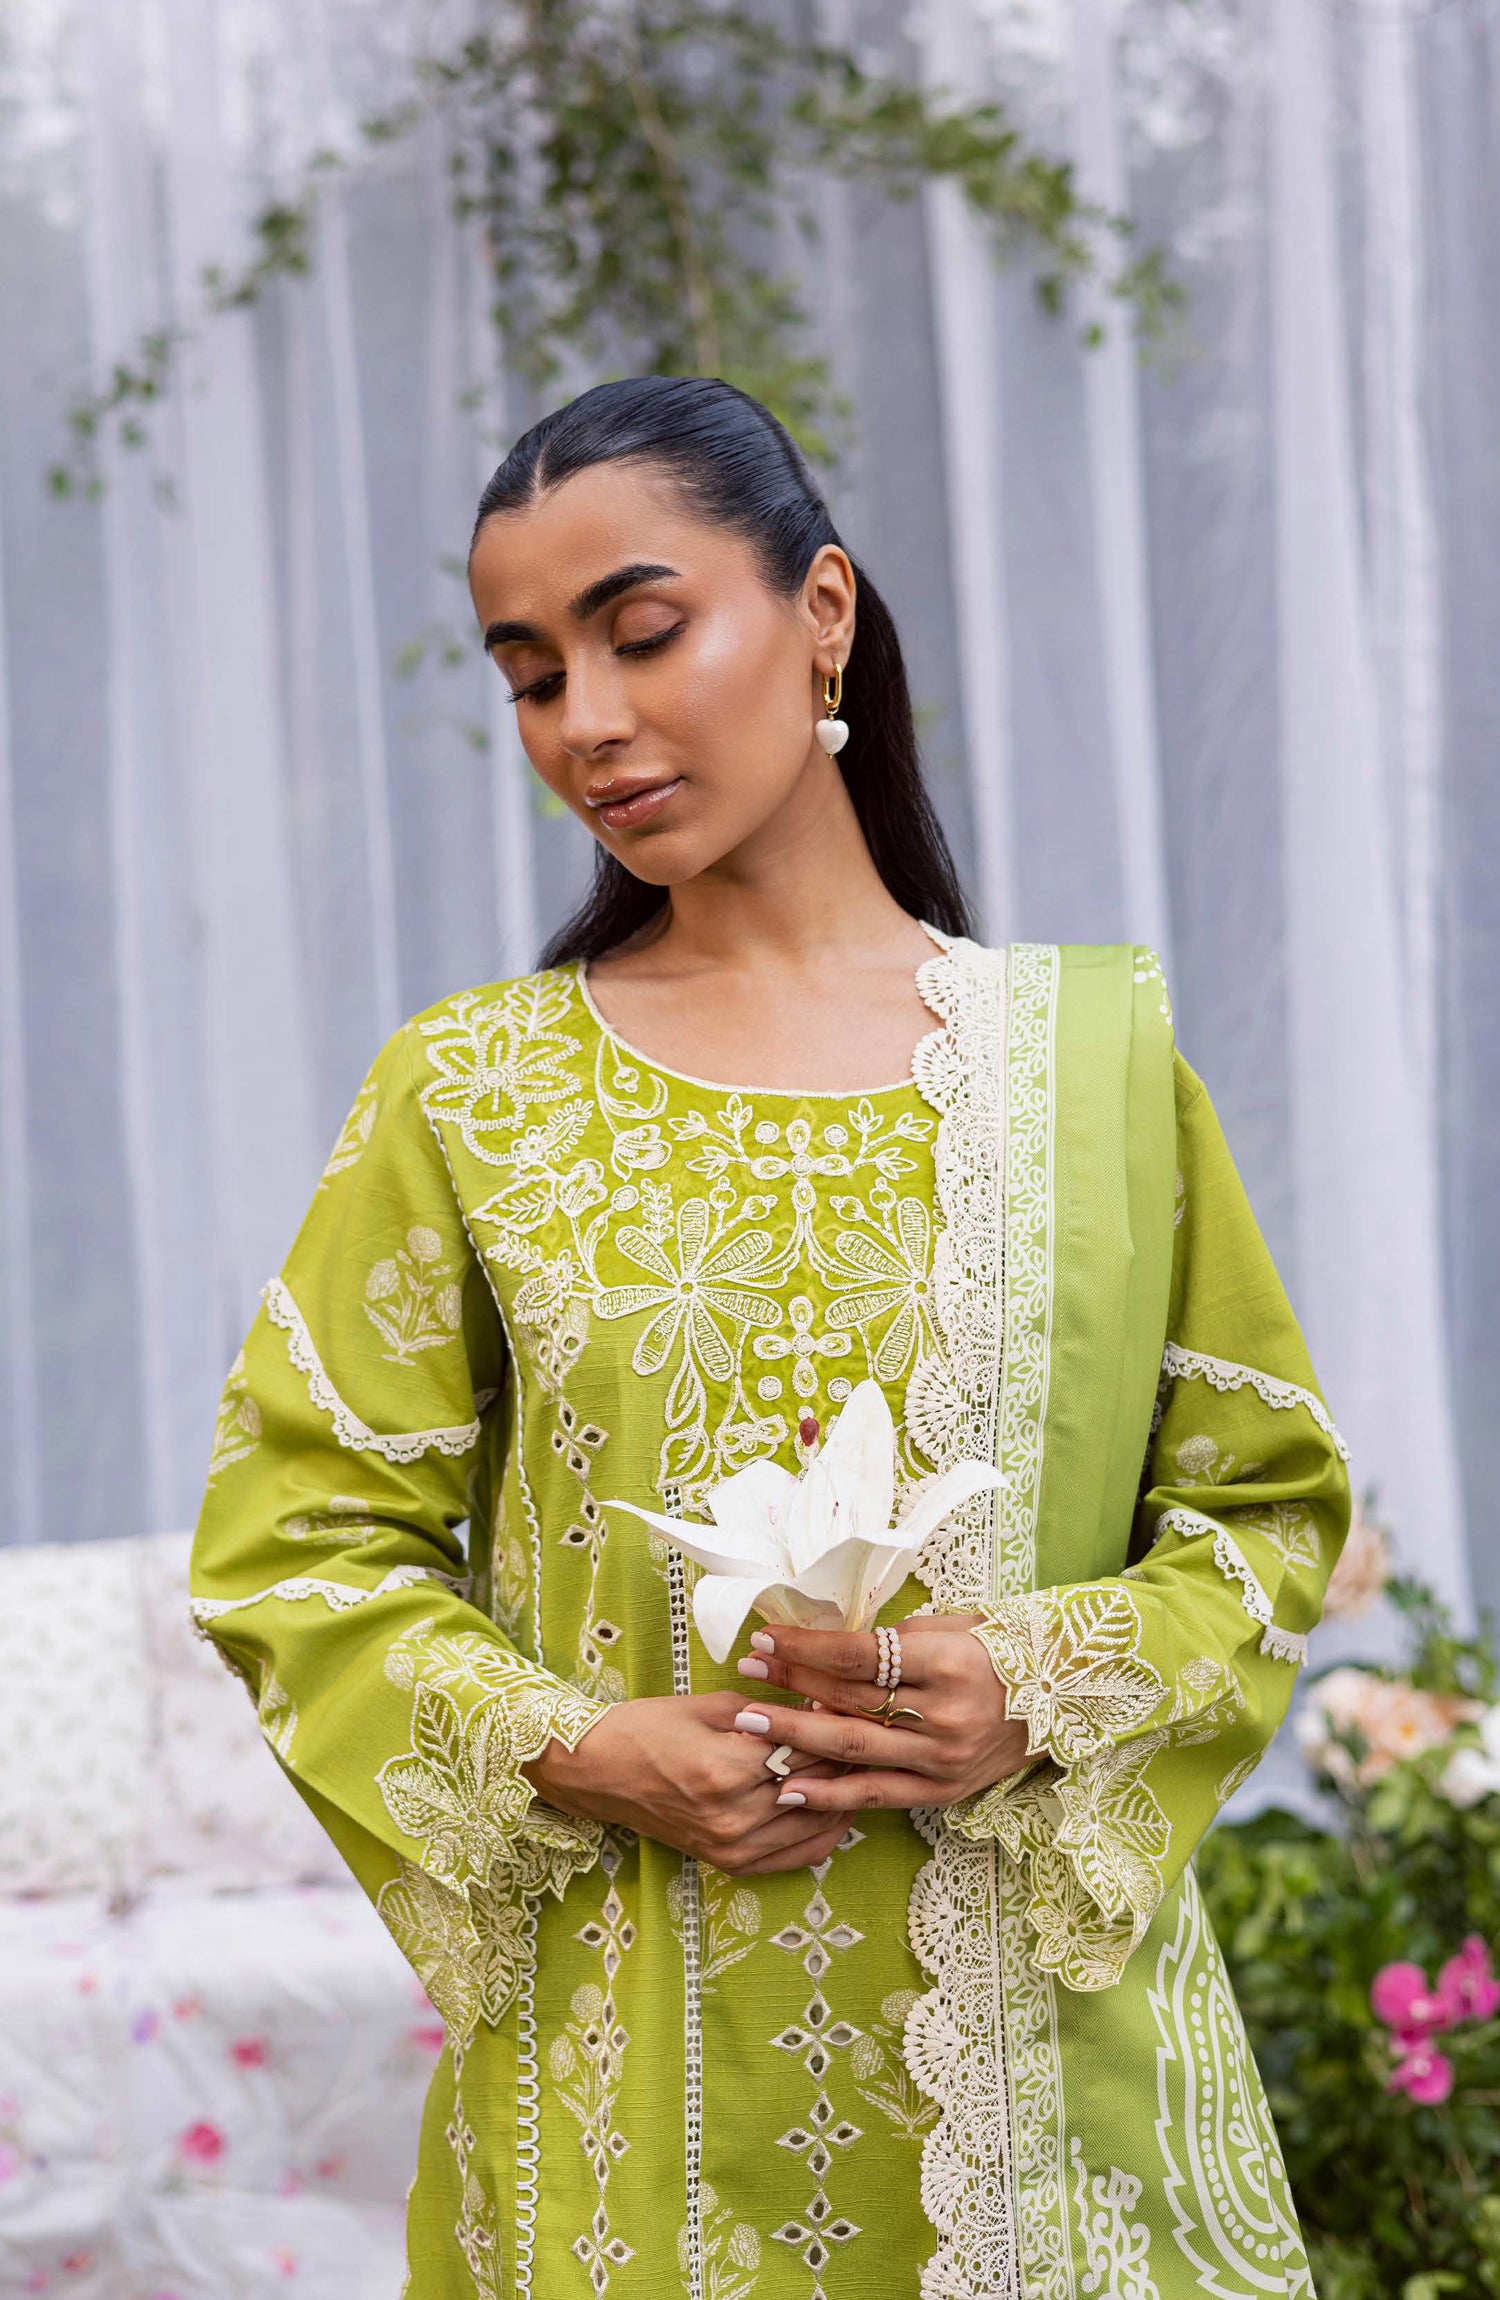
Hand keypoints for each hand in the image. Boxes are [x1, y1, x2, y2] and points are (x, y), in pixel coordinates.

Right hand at [522, 1691, 850, 1874]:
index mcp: (728, 1767)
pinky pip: (798, 1855)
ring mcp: (733, 1846)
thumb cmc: (647, 1727)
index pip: (807, 1747)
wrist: (597, 1772)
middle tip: (869, 1730)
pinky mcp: (730, 1864)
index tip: (858, 1705)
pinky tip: (841, 1808)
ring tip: (862, 1763)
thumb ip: (768, 1710)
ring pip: (816, 1819)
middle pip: (816, 1782)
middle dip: (845, 1754)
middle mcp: (735, 1815)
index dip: (835, 1725)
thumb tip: (821, 1706)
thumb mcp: (708, 1705)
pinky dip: (826, 1832)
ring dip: (843, 1791)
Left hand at [728, 1615, 1031, 1814]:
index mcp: (947, 1662)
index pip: (859, 1657)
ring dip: (797, 1736)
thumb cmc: (1000, 1650)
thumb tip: (827, 1650)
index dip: (806, 1648)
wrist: (1065, 1698)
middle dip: (789, 1685)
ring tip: (749, 1726)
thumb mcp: (954, 1626)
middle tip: (745, 1674)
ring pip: (856, 1749)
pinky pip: (877, 1795)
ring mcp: (944, 1759)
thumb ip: (895, 1641)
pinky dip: (831, 1792)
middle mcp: (945, 1714)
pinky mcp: (944, 1792)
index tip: (765, 1639)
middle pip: (850, 1702)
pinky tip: (789, 1786)